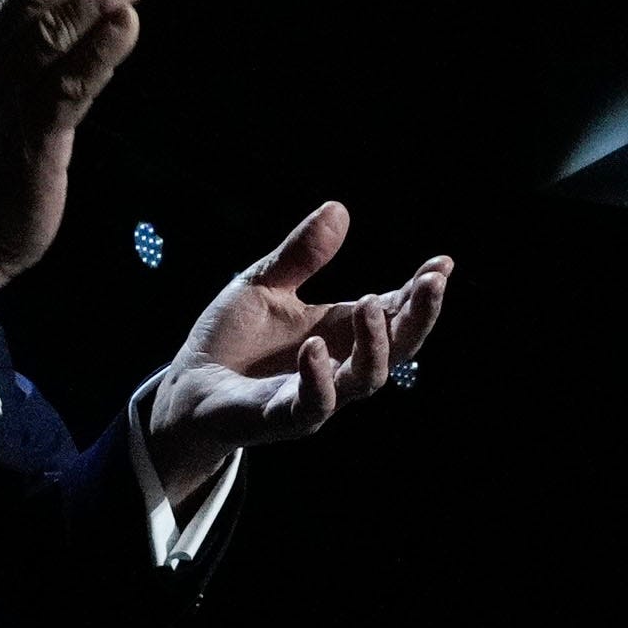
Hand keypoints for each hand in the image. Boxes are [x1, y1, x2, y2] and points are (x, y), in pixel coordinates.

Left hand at [143, 201, 451, 501]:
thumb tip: (338, 208)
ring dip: (375, 344)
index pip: (394, 312)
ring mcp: (315, 395)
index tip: (442, 264)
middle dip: (419, 317)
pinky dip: (318, 378)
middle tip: (432, 282)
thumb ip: (301, 255)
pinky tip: (315, 346)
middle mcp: (337, 365)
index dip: (420, 292)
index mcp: (340, 332)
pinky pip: (313, 406)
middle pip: (397, 349)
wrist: (185, 387)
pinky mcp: (281, 418)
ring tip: (372, 304)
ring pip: (366, 380)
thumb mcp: (263, 285)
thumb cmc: (231, 340)